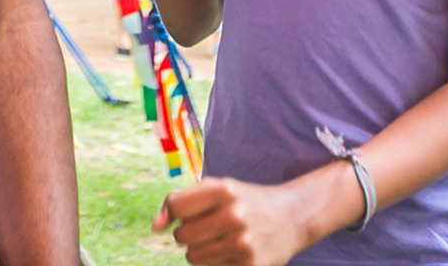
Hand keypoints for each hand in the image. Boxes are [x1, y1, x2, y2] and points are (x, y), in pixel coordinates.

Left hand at [153, 177, 307, 265]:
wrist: (292, 218)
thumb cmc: (245, 201)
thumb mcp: (217, 188)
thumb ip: (180, 201)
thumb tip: (155, 227)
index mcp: (224, 190)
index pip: (176, 207)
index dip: (176, 213)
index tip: (187, 215)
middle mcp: (234, 215)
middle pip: (181, 236)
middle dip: (189, 234)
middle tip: (209, 228)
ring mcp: (243, 243)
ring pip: (192, 258)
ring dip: (200, 252)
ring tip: (220, 241)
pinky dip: (216, 264)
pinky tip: (232, 253)